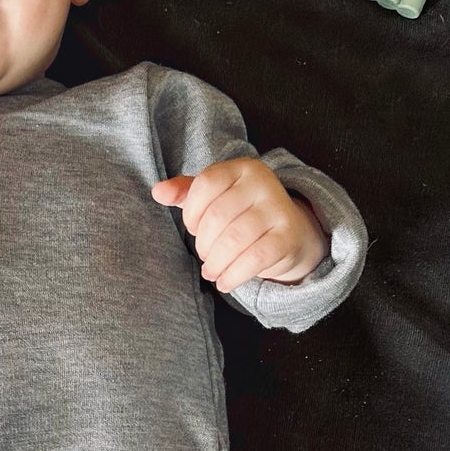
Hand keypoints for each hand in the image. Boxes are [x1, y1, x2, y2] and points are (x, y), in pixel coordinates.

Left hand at [152, 158, 327, 293]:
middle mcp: (263, 183)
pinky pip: (254, 259)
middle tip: (205, 256)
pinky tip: (225, 282)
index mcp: (242, 168)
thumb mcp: (216, 198)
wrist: (291, 233)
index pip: (205, 185)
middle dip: (204, 244)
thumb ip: (186, 192)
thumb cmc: (243, 214)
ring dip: (216, 263)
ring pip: (234, 240)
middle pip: (217, 216)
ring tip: (211, 272)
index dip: (191, 212)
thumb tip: (158, 192)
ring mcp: (278, 208)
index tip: (194, 228)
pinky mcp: (288, 236)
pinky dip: (233, 275)